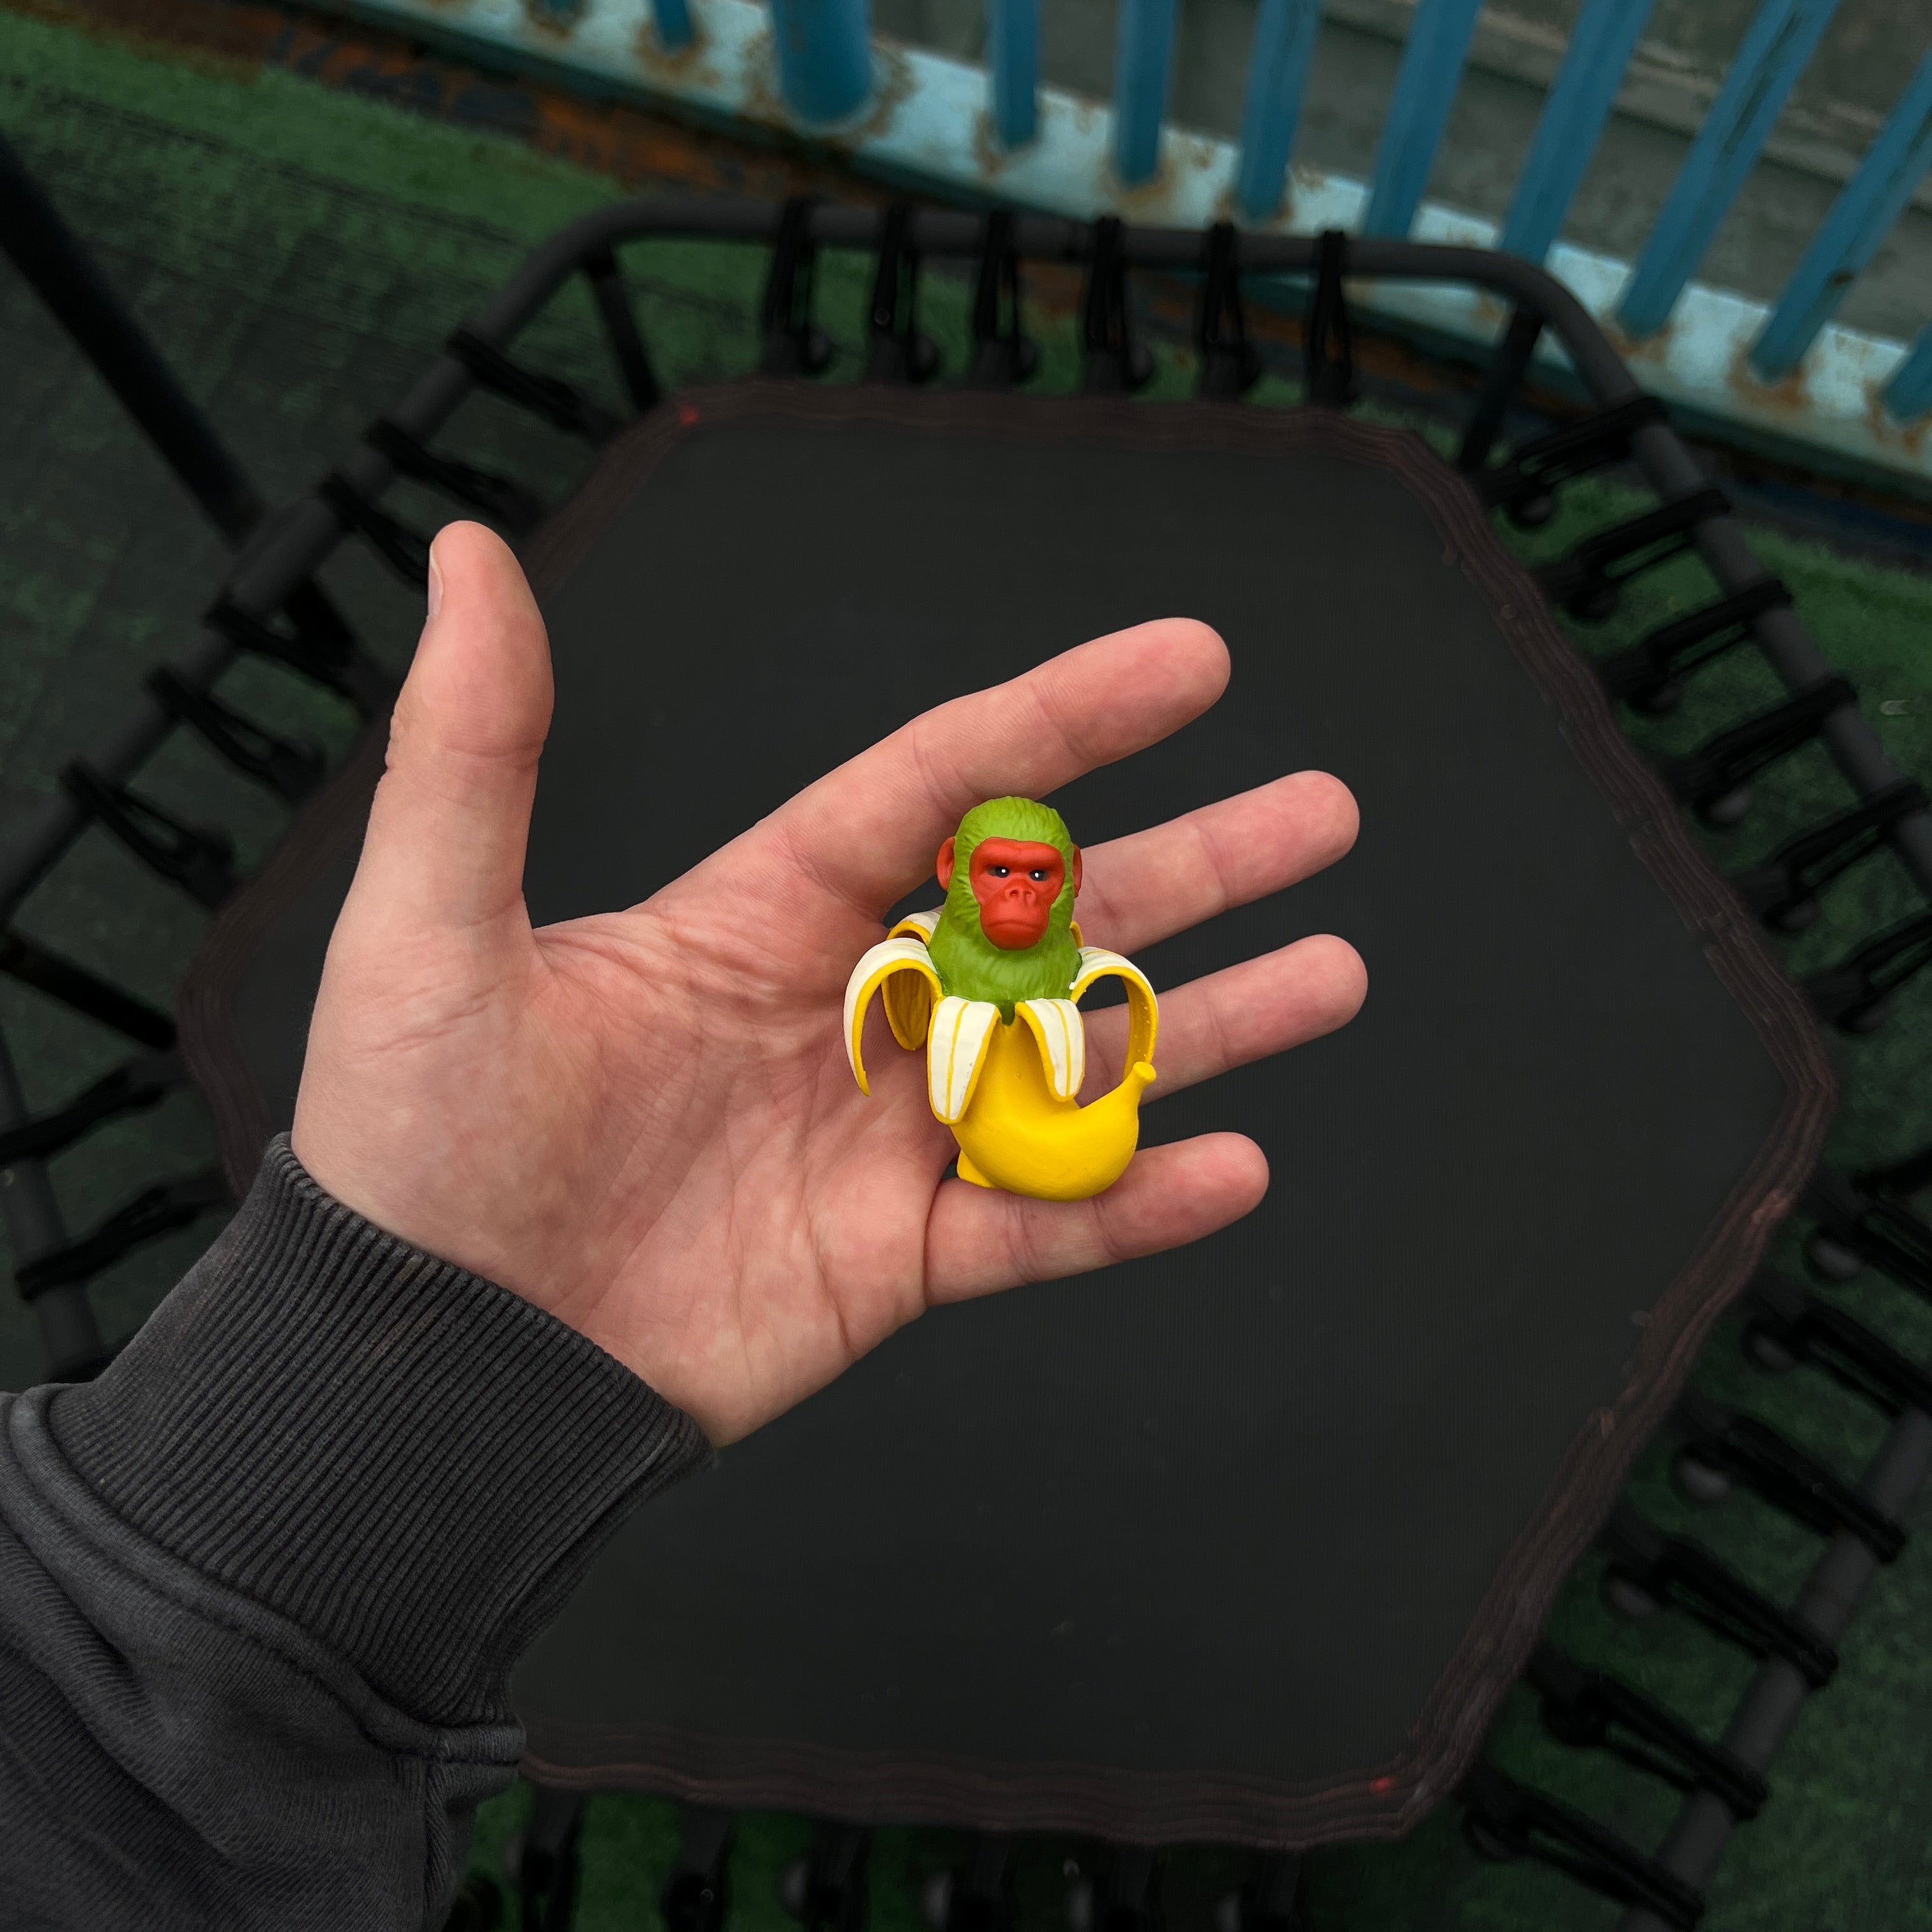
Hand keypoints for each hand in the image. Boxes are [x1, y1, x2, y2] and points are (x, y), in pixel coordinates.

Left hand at [291, 523, 1365, 1441]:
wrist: (427, 1365)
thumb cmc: (413, 1139)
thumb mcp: (432, 923)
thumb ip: (478, 743)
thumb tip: (466, 552)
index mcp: (761, 915)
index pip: (943, 786)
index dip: (1067, 718)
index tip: (1190, 664)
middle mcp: (845, 1013)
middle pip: (1051, 918)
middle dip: (1193, 862)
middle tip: (1322, 811)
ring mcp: (881, 1144)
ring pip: (1077, 1065)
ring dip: (1211, 1018)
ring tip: (1334, 970)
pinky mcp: (893, 1265)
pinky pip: (1044, 1228)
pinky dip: (1137, 1204)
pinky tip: (1235, 1163)